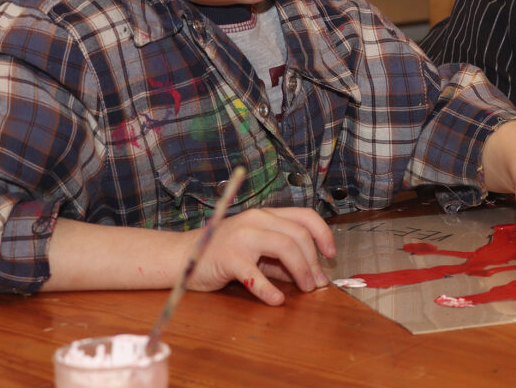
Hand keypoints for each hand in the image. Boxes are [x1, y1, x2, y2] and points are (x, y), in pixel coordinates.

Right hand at [187, 206, 336, 305]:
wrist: (184, 256)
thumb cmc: (223, 253)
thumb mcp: (257, 251)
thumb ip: (281, 260)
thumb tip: (311, 275)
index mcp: (266, 215)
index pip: (304, 216)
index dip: (323, 234)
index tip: (331, 255)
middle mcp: (256, 219)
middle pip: (298, 235)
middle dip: (313, 261)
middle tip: (317, 283)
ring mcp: (242, 236)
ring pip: (284, 248)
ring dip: (301, 271)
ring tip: (305, 289)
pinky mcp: (229, 258)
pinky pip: (255, 275)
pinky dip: (269, 289)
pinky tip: (277, 300)